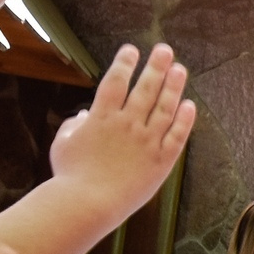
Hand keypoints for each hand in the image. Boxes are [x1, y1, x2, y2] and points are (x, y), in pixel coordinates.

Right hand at [46, 44, 195, 227]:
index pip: (115, 81)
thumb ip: (75, 126)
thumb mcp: (64, 143)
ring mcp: (147, 142)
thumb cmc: (70, 174)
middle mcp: (127, 124)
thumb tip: (84, 116)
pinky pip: (177, 136)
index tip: (131, 50)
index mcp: (102, 116)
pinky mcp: (161, 161)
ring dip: (174, 86)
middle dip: (156, 66)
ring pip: (165, 108)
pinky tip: (190, 105)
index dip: (124, 63)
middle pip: (145, 88)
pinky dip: (185, 119)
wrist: (89, 203)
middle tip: (165, 50)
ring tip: (180, 70)